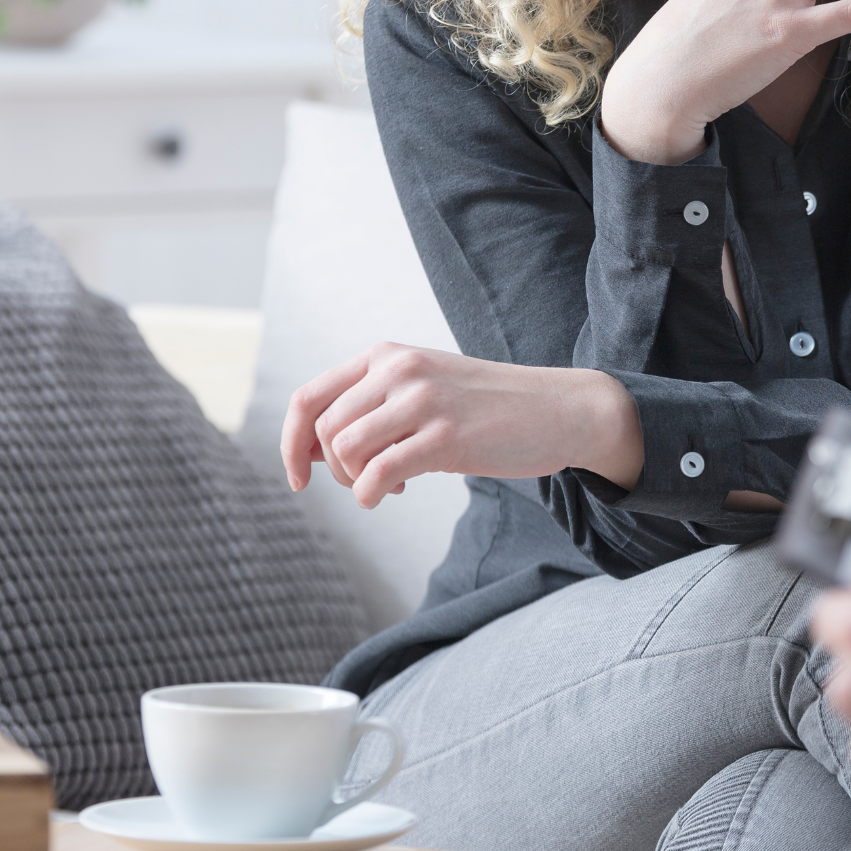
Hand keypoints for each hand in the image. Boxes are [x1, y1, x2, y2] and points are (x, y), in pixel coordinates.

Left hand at [280, 343, 641, 507]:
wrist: (560, 408)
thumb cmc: (490, 407)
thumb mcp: (426, 388)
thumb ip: (373, 407)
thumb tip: (311, 452)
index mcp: (387, 355)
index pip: (308, 399)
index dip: (290, 444)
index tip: (298, 477)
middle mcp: (399, 370)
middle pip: (324, 431)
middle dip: (333, 470)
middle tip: (368, 482)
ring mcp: (422, 401)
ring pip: (345, 451)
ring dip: (356, 482)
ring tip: (389, 484)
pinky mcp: (446, 437)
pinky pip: (378, 473)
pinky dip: (371, 494)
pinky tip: (392, 493)